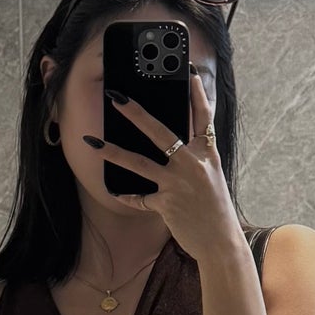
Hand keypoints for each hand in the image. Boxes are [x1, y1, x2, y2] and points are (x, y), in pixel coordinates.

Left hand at [82, 68, 244, 263]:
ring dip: (113, 151)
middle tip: (116, 97)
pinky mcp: (166, 203)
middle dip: (135, 113)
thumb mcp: (211, 176)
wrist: (222, 243)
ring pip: (139, 162)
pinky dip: (128, 196)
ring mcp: (177, 183)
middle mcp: (193, 164)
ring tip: (92, 142)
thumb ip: (196, 157)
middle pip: (160, 131)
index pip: (202, 116)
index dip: (196, 93)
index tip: (189, 71)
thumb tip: (175, 144)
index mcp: (207, 154)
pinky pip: (140, 198)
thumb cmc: (216, 210)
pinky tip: (116, 192)